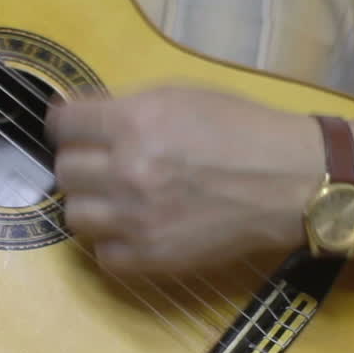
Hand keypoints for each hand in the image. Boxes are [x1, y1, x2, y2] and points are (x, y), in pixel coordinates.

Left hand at [47, 86, 322, 276]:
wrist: (291, 182)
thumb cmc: (242, 130)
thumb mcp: (181, 95)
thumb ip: (126, 106)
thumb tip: (78, 116)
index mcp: (134, 123)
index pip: (62, 124)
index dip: (67, 125)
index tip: (74, 130)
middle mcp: (128, 171)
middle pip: (65, 170)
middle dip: (82, 162)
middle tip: (105, 163)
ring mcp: (137, 219)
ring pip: (74, 214)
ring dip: (91, 204)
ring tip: (117, 198)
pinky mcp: (152, 257)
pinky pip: (103, 255)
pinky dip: (113, 243)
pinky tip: (133, 228)